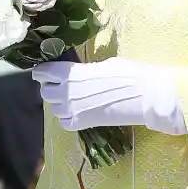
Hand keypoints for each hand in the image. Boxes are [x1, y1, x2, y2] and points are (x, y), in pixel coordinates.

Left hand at [33, 58, 185, 135]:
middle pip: (45, 92)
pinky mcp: (82, 124)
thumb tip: (81, 73)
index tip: (45, 73)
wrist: (144, 96)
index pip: (42, 73)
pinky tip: (78, 113)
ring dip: (60, 104)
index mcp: (70, 72)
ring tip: (73, 100)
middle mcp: (66, 92)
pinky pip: (64, 123)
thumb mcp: (104, 64)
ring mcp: (73, 110)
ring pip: (54, 109)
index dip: (43, 72)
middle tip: (63, 87)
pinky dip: (68, 118)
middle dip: (51, 88)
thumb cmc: (129, 74)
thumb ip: (85, 70)